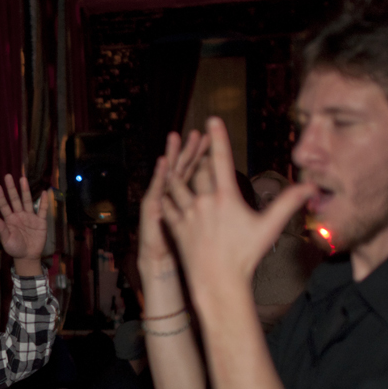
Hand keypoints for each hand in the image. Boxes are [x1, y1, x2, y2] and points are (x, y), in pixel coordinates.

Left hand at [0, 175, 48, 273]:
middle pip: (15, 199)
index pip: (4, 205)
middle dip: (12, 188)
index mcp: (10, 219)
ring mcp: (30, 217)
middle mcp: (19, 215)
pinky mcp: (40, 221)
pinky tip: (44, 192)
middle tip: (8, 176)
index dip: (1, 196)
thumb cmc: (15, 249)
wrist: (28, 256)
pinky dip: (44, 202)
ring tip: (23, 179)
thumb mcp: (6, 241)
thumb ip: (2, 229)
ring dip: (25, 190)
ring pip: (27, 201)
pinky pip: (42, 210)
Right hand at [137, 130, 209, 277]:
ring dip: (174, 155)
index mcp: (189, 194)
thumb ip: (215, 210)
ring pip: (171, 172)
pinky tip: (163, 163)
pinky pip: (157, 190)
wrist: (158, 257)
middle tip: (197, 131)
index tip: (212, 130)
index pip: (200, 167)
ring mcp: (162, 198)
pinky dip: (159, 176)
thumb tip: (235, 200)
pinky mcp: (152, 208)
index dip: (205, 150)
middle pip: (185, 166)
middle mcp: (174, 192)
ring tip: (176, 137)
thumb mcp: (200, 223)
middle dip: (190, 148)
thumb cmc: (183, 242)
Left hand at [161, 118, 313, 299]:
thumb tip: (311, 187)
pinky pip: (166, 204)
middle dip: (200, 156)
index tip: (212, 119)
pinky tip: (163, 189)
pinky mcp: (175, 226)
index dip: (217, 138)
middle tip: (199, 142)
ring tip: (174, 160)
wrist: (217, 281)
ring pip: (176, 184)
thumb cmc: (245, 256)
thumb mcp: (269, 228)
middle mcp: (203, 201)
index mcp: (225, 197)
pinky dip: (165, 194)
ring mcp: (187, 214)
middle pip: (199, 170)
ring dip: (177, 171)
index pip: (222, 160)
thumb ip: (288, 203)